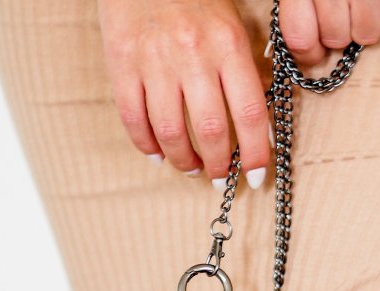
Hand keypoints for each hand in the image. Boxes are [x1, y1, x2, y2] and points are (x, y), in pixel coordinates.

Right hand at [96, 0, 271, 189]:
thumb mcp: (231, 24)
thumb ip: (243, 70)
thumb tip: (258, 124)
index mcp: (228, 45)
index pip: (250, 113)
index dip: (257, 153)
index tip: (258, 177)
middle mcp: (193, 55)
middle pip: (211, 131)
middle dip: (220, 165)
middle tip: (222, 178)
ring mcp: (154, 61)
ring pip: (171, 131)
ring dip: (184, 161)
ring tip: (192, 168)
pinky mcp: (122, 63)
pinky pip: (133, 118)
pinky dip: (146, 145)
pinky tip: (158, 154)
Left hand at [278, 0, 379, 66]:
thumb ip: (295, 11)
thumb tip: (295, 52)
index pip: (301, 38)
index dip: (309, 52)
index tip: (314, 48)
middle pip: (336, 37)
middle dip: (339, 36)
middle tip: (342, 20)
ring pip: (367, 31)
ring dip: (366, 28)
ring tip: (364, 11)